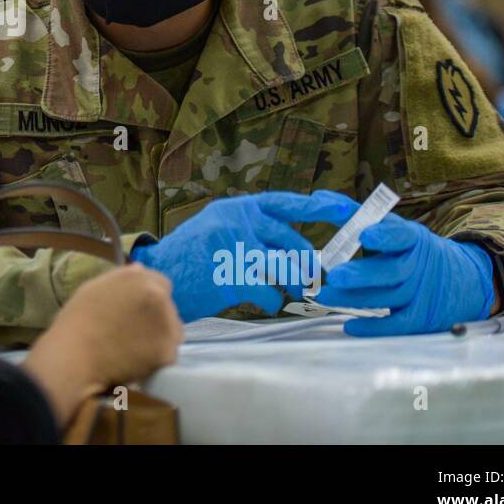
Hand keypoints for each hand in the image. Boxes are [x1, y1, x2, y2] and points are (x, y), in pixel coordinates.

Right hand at [23, 263, 180, 424]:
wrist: (74, 358)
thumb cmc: (76, 322)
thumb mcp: (94, 287)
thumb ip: (122, 278)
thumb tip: (140, 270)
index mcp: (140, 278)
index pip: (161, 283)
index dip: (149, 298)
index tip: (138, 311)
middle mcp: (159, 297)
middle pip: (168, 307)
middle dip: (155, 317)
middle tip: (133, 332)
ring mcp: (166, 325)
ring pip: (173, 331)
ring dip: (160, 337)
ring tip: (135, 348)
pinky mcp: (168, 352)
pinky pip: (168, 354)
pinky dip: (157, 359)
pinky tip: (137, 362)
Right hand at [131, 190, 358, 321]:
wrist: (156, 277)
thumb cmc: (190, 257)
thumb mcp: (217, 227)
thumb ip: (251, 228)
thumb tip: (296, 244)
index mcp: (237, 207)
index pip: (287, 203)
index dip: (320, 206)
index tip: (347, 209)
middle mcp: (237, 222)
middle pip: (291, 240)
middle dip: (306, 261)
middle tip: (312, 274)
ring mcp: (234, 248)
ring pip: (284, 267)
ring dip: (292, 282)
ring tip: (290, 289)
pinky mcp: (231, 276)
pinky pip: (269, 292)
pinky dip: (272, 300)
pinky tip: (265, 301)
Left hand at [316, 213, 494, 335]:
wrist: (460, 279)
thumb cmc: (411, 249)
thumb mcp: (394, 228)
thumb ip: (357, 215)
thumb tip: (320, 198)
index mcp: (413, 239)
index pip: (402, 235)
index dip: (385, 235)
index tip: (364, 234)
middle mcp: (419, 265)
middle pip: (392, 271)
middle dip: (362, 274)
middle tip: (333, 275)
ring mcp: (421, 293)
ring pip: (389, 298)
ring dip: (355, 299)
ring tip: (325, 296)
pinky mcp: (421, 317)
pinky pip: (398, 324)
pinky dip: (374, 327)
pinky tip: (350, 325)